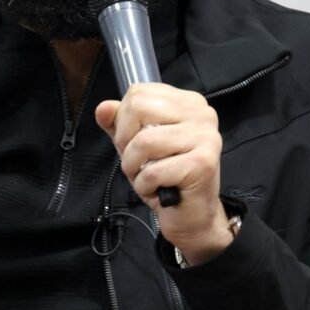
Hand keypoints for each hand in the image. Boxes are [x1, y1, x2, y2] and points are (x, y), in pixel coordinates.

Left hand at [95, 83, 233, 266]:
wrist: (192, 217)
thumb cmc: (166, 178)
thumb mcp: (137, 146)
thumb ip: (119, 124)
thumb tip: (103, 108)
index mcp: (188, 102)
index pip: (139, 92)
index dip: (123, 119)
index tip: (132, 141)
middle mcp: (201, 113)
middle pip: (138, 108)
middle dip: (125, 141)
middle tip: (135, 162)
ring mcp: (205, 136)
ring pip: (143, 141)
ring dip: (133, 167)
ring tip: (145, 177)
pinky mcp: (203, 163)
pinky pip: (153, 171)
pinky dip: (145, 186)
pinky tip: (158, 190)